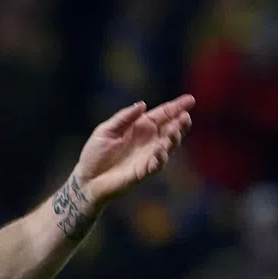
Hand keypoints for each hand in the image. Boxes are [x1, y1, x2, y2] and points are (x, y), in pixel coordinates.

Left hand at [74, 94, 194, 209]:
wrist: (87, 179)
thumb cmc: (95, 153)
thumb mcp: (105, 130)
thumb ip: (123, 118)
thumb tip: (143, 105)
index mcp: (140, 127)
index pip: (162, 114)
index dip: (176, 107)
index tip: (190, 100)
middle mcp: (148, 140)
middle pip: (171, 128)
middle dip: (180, 122)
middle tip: (185, 116)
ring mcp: (148, 156)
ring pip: (169, 145)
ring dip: (174, 138)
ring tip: (176, 130)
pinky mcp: (144, 171)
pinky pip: (157, 164)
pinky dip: (161, 157)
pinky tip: (160, 149)